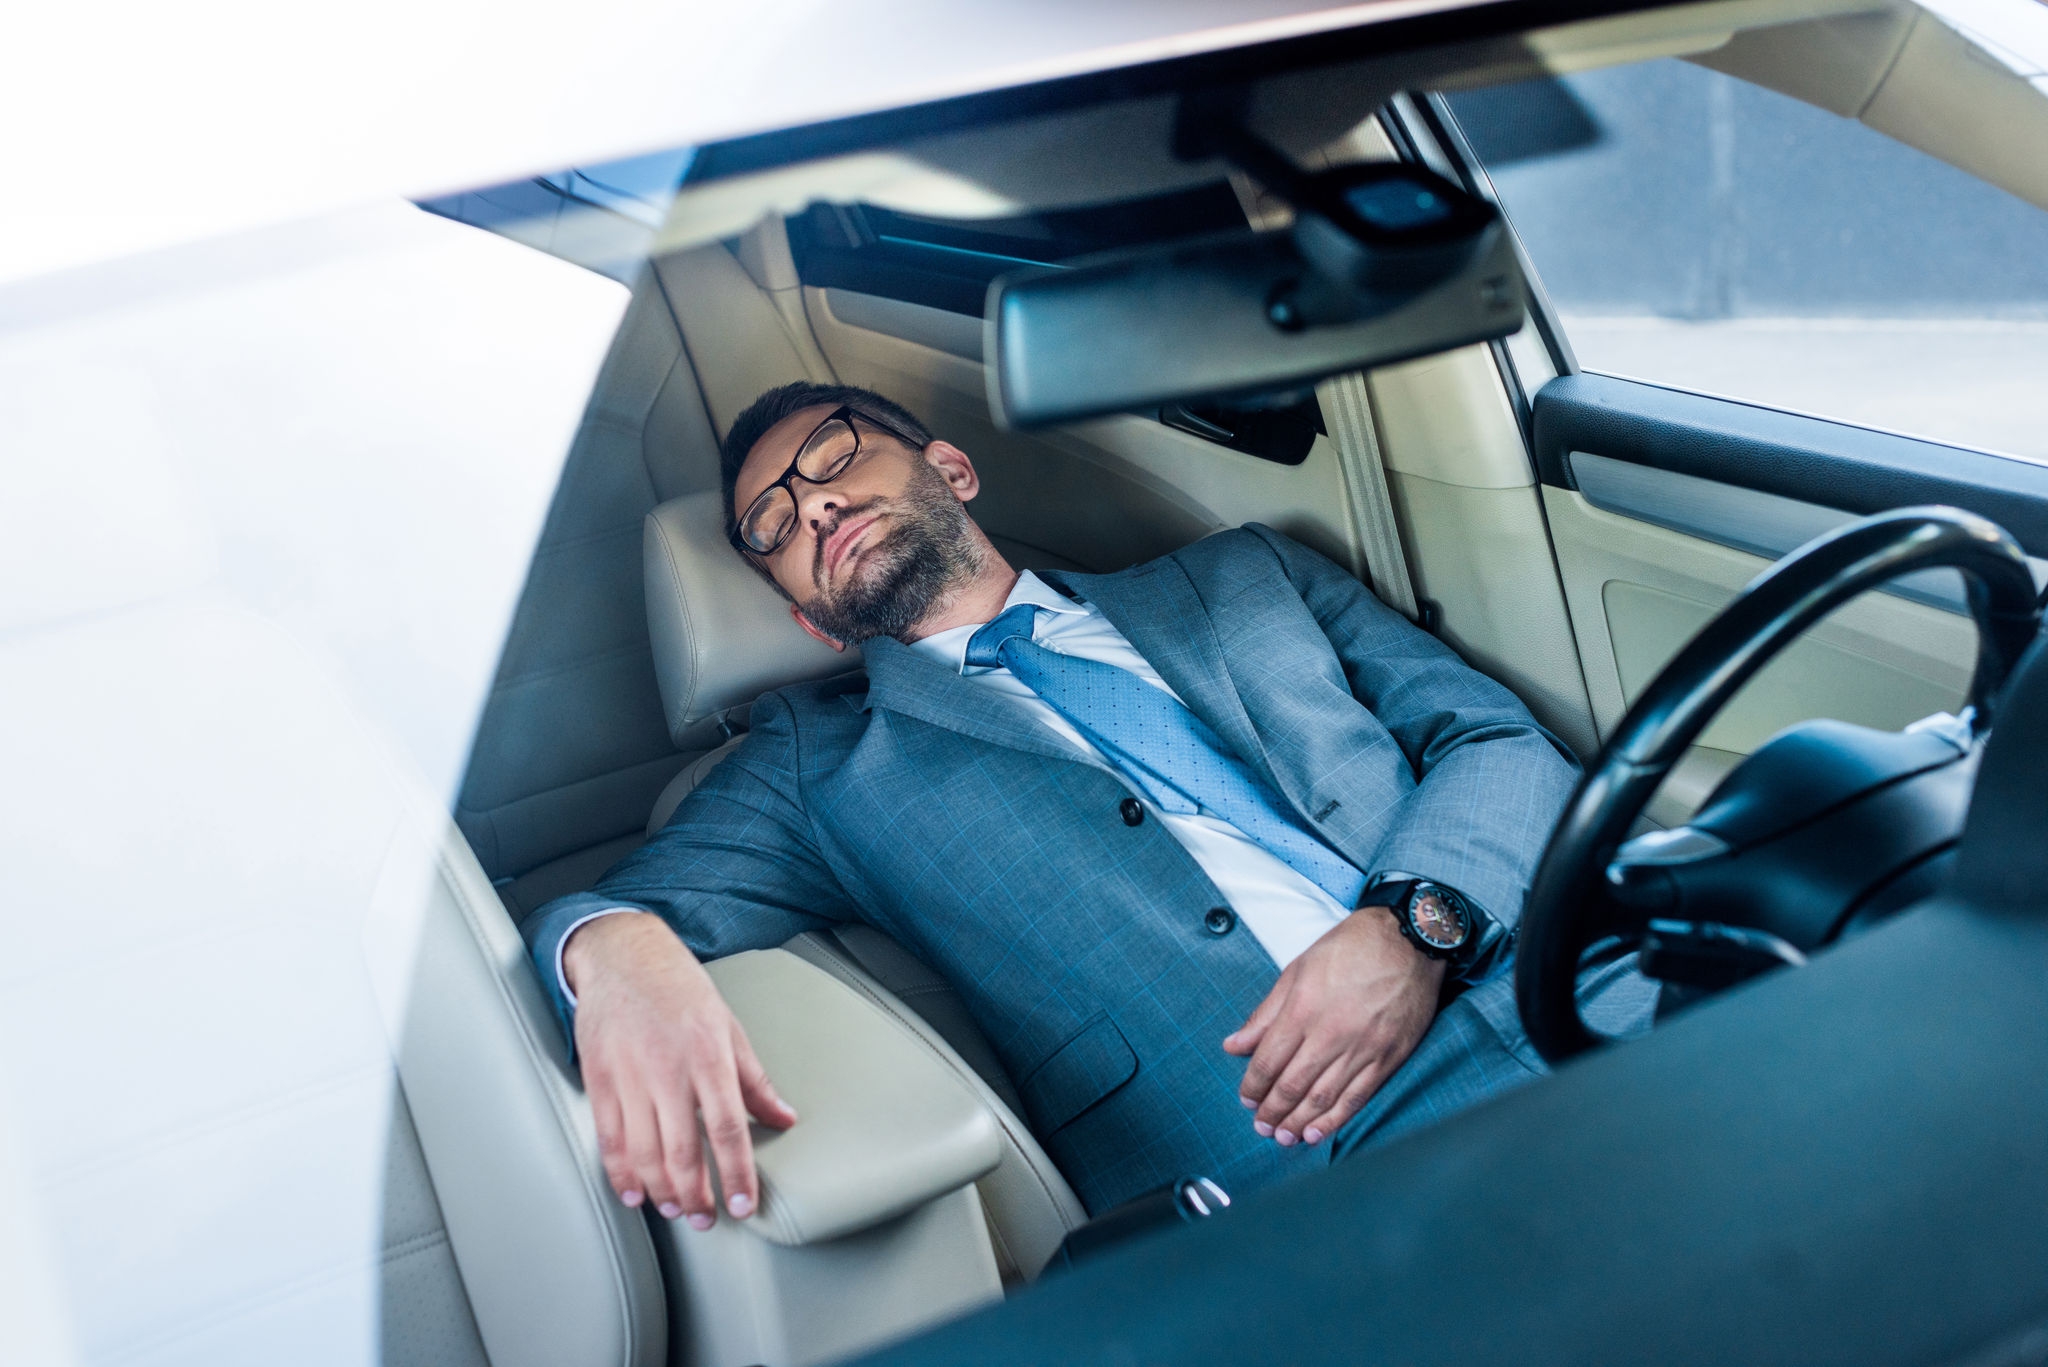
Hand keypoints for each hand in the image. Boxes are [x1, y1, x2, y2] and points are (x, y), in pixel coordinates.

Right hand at [564, 912, 797, 1226]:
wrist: (622, 955)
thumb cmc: (679, 989)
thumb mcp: (728, 1027)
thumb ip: (754, 1079)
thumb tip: (784, 1117)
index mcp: (707, 1056)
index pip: (727, 1128)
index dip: (736, 1173)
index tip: (742, 1205)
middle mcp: (667, 1070)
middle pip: (682, 1151)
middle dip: (696, 1196)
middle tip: (706, 1220)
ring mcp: (629, 1076)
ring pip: (644, 1152)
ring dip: (661, 1191)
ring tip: (676, 1210)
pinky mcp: (599, 1080)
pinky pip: (609, 1138)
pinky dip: (621, 1172)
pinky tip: (635, 1192)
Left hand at [1223, 906, 1444, 1147]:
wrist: (1410, 941)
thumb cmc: (1351, 948)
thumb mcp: (1298, 969)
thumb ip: (1265, 1013)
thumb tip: (1234, 1045)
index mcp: (1303, 1009)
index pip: (1268, 1060)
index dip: (1253, 1086)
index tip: (1246, 1099)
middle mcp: (1330, 1034)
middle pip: (1292, 1085)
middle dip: (1271, 1111)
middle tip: (1260, 1126)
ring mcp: (1362, 1049)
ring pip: (1322, 1097)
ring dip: (1297, 1122)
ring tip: (1282, 1137)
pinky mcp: (1388, 1058)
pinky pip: (1356, 1098)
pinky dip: (1334, 1120)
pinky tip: (1316, 1133)